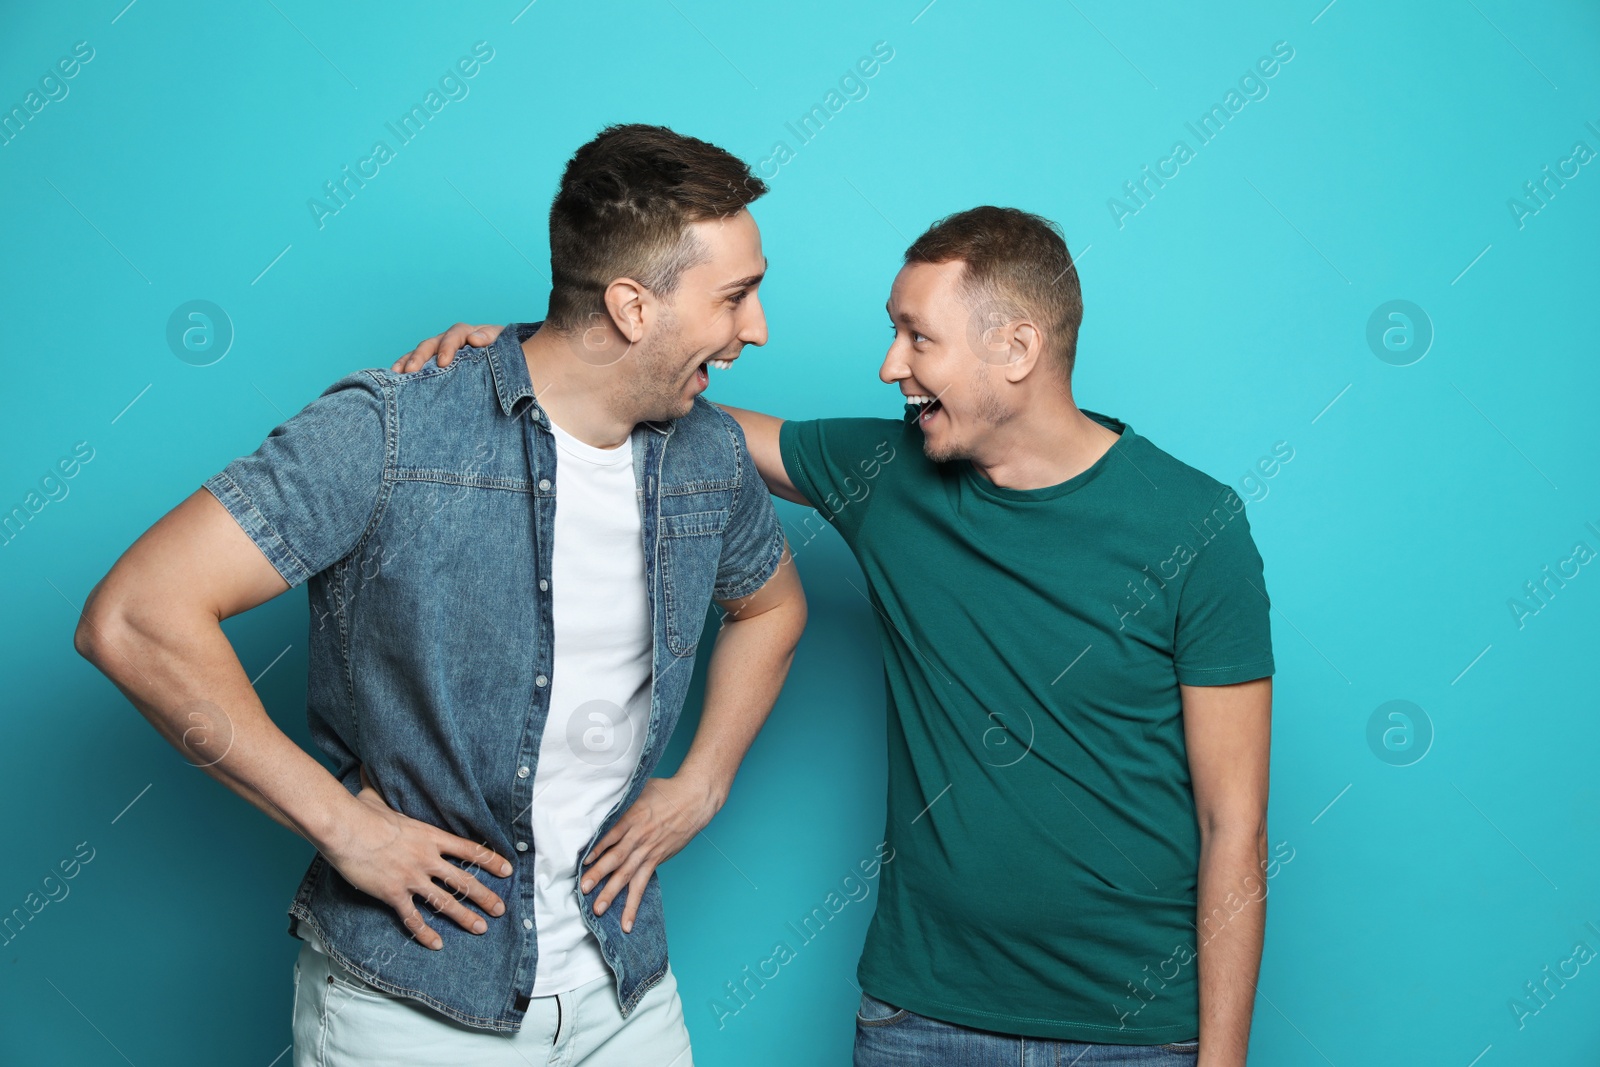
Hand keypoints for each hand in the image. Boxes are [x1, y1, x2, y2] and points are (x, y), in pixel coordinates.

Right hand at [321, 764, 513, 949]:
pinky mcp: (393, 893)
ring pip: (445, 902)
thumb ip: (383, 787)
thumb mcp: (379, 796)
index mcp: (430, 836)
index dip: (490, 861)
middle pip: (463, 880)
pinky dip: (425, 933)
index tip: (507, 870)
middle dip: (485, 896)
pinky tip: (437, 944)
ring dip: (464, 917)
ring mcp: (411, 877)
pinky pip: (413, 918)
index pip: (468, 849)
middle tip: (501, 909)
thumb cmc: (362, 812)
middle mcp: (427, 858)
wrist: (346, 829)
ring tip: (480, 928)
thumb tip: (371, 766)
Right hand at [391, 323, 501, 373]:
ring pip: (420, 353)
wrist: (507, 365)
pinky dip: (406, 368)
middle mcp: (450, 340)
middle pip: (432, 343)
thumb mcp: (503, 344)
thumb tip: (474, 339)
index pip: (455, 335)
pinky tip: (395, 377)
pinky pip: (418, 365)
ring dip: (408, 362)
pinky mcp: (435, 365)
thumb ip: (490, 339)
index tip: (443, 362)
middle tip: (412, 370)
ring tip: (398, 373)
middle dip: (421, 356)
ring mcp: (440, 352)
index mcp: (468, 333)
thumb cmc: (506, 354)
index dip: (447, 346)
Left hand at [581, 776, 722, 933]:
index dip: (598, 848)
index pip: (613, 834)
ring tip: (598, 910)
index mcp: (633, 817)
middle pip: (617, 858)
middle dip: (599, 874)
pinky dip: (633, 902)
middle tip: (584, 889)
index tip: (583, 861)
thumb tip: (600, 800)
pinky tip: (626, 920)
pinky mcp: (656, 860)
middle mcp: (639, 837)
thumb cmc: (665, 791)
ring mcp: (648, 851)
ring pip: (628, 875)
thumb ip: (621, 799)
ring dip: (612, 893)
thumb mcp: (640, 788)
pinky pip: (643, 884)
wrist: (694, 800)